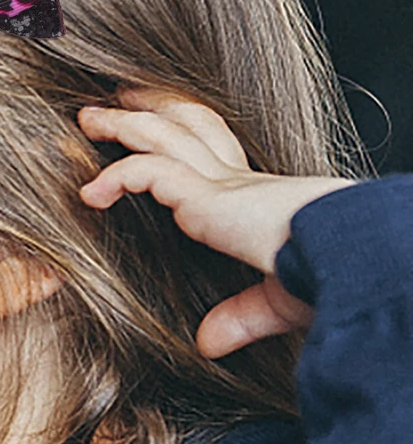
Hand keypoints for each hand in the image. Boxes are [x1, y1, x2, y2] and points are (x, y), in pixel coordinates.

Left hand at [75, 87, 355, 358]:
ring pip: (161, 134)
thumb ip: (240, 317)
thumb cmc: (333, 278)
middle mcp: (238, 181)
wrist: (354, 262)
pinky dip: (115, 177)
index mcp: (255, 198)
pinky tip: (92, 193)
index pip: (213, 151)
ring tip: (90, 119)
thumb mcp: (277, 302)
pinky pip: (146, 171)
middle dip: (150, 107)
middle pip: (187, 124)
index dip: (181, 135)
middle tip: (118, 99)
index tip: (152, 133)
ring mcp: (221, 184)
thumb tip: (209, 344)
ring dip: (122, 123)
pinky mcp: (207, 197)